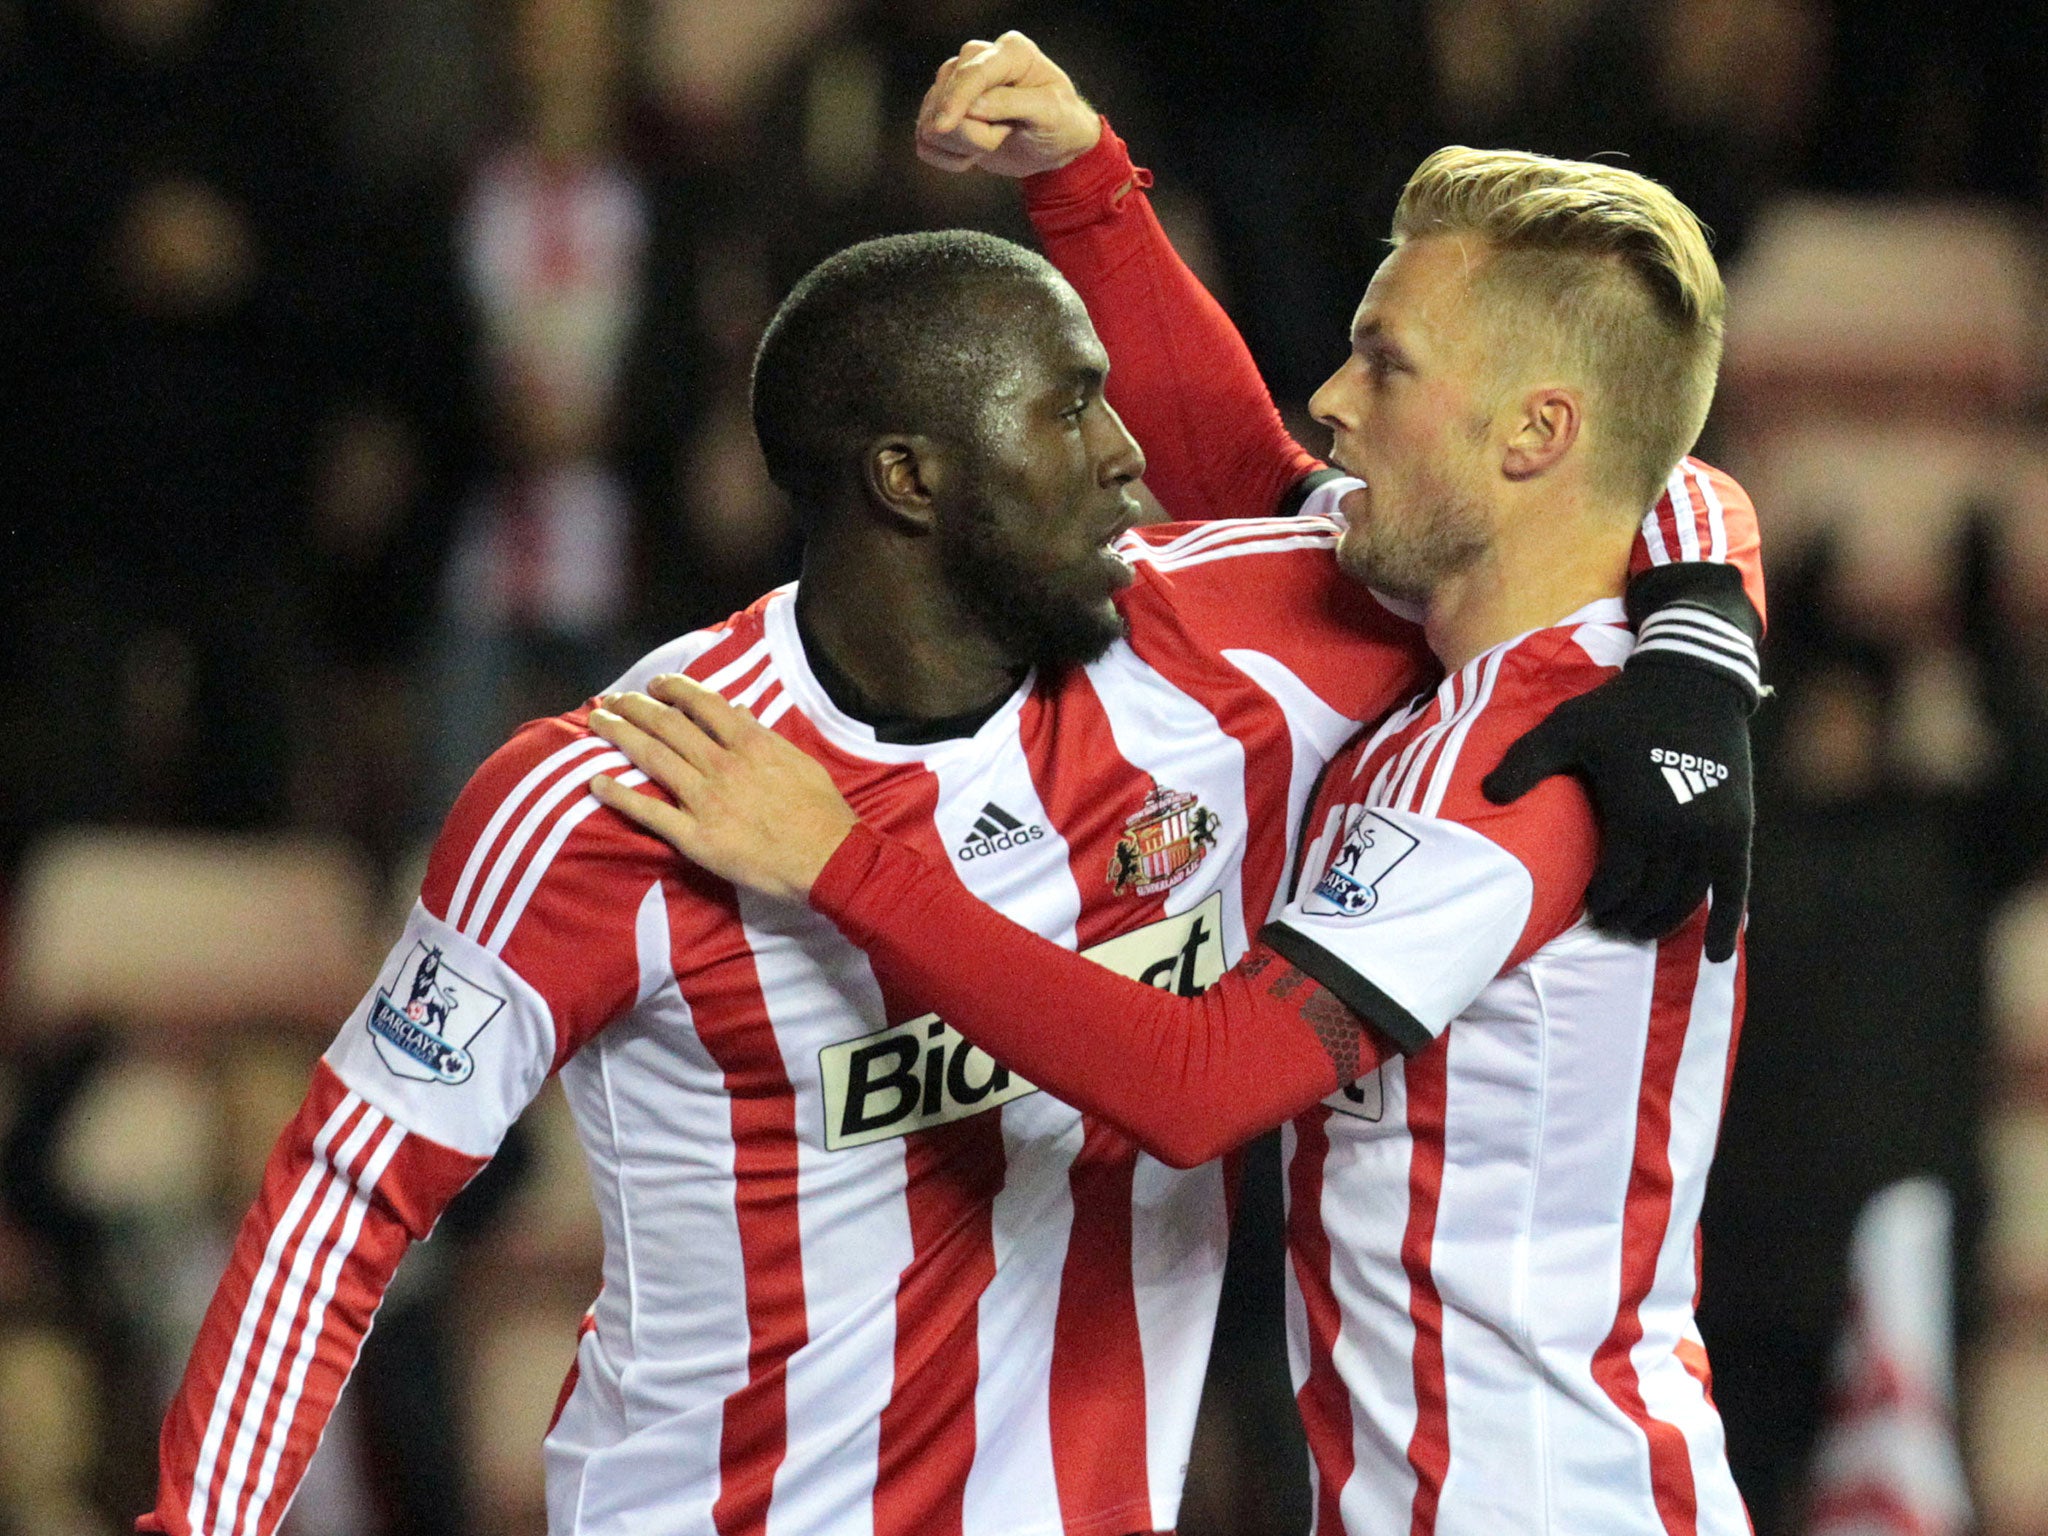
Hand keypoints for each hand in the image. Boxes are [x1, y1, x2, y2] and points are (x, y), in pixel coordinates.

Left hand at [586, 676, 857, 902]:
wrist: (828, 859)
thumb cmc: (821, 810)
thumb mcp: (798, 760)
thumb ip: (762, 735)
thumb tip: (736, 711)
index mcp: (750, 742)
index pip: (702, 704)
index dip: (672, 689)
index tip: (655, 685)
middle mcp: (723, 764)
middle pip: (668, 726)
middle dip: (634, 707)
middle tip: (612, 700)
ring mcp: (706, 800)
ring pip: (652, 758)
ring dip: (620, 735)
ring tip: (597, 723)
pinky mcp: (695, 837)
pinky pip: (650, 812)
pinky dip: (620, 795)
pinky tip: (596, 782)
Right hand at [915, 31, 1100, 176]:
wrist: (1053, 144)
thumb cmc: (1060, 123)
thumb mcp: (1050, 113)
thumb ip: (1012, 104)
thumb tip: (973, 106)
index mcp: (1010, 51)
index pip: (972, 72)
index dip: (956, 98)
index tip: (943, 126)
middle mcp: (976, 59)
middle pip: (946, 99)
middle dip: (974, 134)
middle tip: (1006, 133)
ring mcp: (954, 84)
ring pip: (931, 124)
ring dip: (964, 147)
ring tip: (994, 139)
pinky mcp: (940, 111)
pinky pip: (925, 144)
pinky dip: (950, 158)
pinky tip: (974, 153)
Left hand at [1483, 659, 1753, 961]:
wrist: (1693, 682)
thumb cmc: (1622, 710)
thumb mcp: (1565, 728)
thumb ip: (1525, 762)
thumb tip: (1487, 795)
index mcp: (1638, 816)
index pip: (1618, 886)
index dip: (1603, 903)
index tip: (1590, 907)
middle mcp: (1681, 833)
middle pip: (1651, 899)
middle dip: (1628, 919)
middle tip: (1609, 925)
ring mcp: (1715, 834)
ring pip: (1687, 900)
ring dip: (1662, 923)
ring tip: (1639, 929)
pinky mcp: (1739, 829)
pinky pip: (1735, 888)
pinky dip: (1724, 924)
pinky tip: (1713, 956)